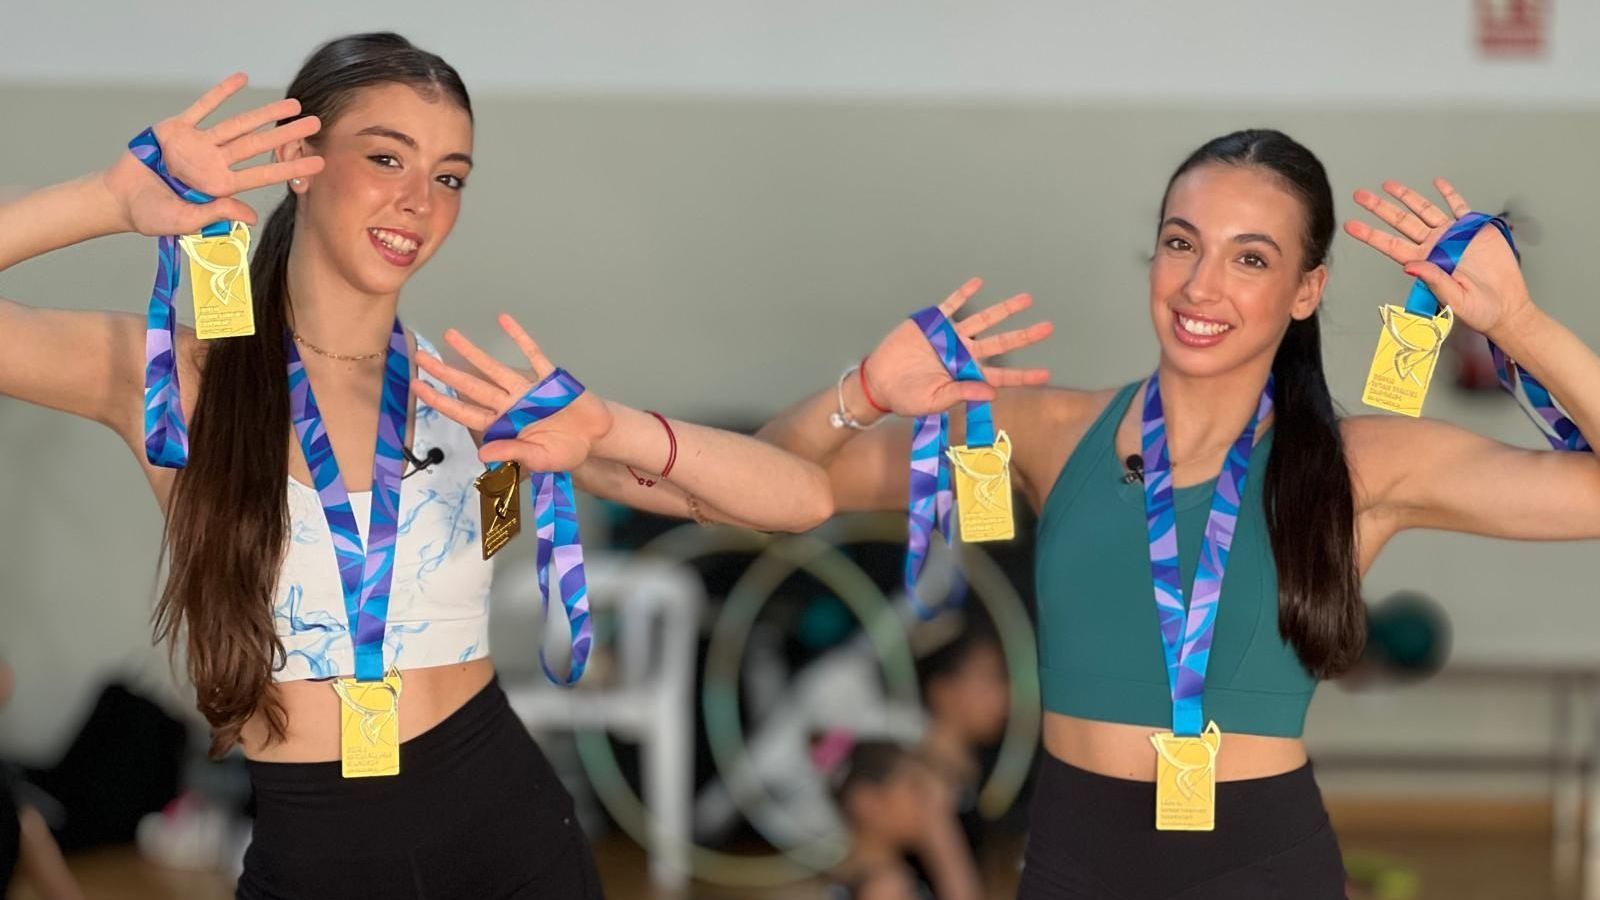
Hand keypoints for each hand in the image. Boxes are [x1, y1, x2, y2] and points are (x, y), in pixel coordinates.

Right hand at [100, 72, 324, 236]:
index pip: (263, 175)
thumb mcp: (185, 220)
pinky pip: (203, 106)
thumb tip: (250, 216)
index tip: (318, 163)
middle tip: (315, 124)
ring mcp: (198, 144)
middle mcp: (215, 162)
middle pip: (258, 145)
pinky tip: (241, 79)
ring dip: (264, 114)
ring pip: (237, 124)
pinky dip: (221, 93)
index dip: (290, 169)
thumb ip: (216, 214)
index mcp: (220, 186)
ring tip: (292, 104)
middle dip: (287, 135)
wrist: (119, 198)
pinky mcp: (178, 128)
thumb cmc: (151, 213)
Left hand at [413, 314, 613, 472]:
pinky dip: (519, 337)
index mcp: (505, 426)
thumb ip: (514, 453)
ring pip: (494, 368)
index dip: (441, 400)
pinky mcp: (550, 379)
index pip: (465, 412)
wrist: (597, 436)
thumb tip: (483, 454)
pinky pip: (533, 354)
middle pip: (472, 386)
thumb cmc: (567, 449)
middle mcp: (510, 405)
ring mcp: (528, 390)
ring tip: (451, 336)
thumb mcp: (541, 459)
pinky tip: (504, 320)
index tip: (419, 388)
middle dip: (445, 373)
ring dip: (472, 353)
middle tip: (422, 358)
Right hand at [863, 277, 1053, 416]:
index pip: (1002, 376)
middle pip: (1001, 343)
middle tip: (1048, 328)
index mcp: (967, 375)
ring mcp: (950, 337)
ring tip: (1026, 300)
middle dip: (1024, 336)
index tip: (1045, 374)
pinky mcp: (932, 323)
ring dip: (1004, 310)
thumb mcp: (935, 401)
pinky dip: (964, 294)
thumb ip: (961, 394)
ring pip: (983, 320)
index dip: (1023, 376)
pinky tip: (978, 283)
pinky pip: (951, 305)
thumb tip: (990, 393)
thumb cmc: (907, 398)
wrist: (880, 383)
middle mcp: (964, 354)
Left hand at [1344, 178, 1532, 336]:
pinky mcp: (1474, 229)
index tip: (1350, 225)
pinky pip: (1459, 207)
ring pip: (1424, 210)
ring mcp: (1452, 235)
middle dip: (1380, 208)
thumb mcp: (1453, 299)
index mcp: (1424, 262)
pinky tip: (1437, 183)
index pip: (1390, 245)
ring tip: (1387, 185)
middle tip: (1360, 195)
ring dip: (1407, 197)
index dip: (1370, 235)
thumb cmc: (1478, 310)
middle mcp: (1434, 246)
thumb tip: (1410, 267)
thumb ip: (1433, 282)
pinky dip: (1449, 194)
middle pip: (1401, 222)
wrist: (1506, 306)